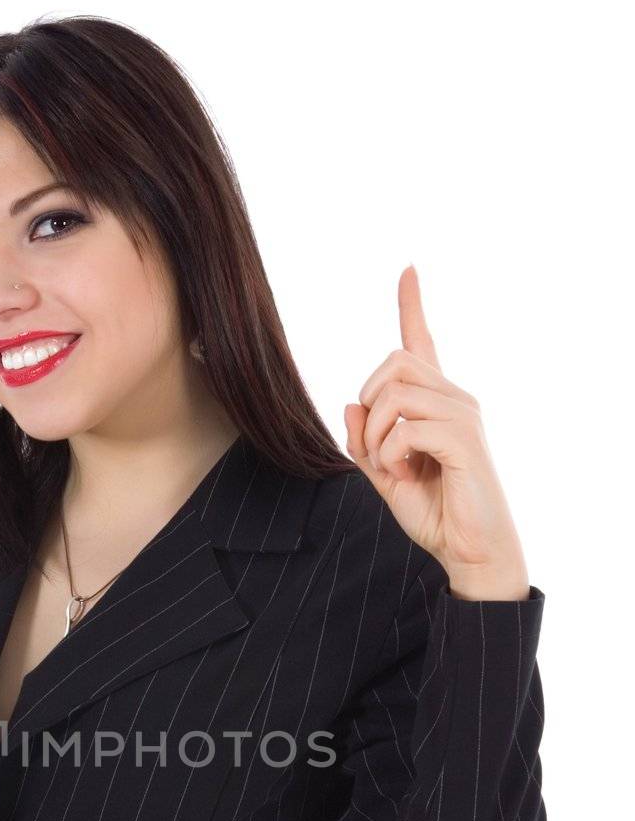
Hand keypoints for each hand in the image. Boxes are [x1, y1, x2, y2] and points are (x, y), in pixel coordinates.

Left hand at [343, 266, 529, 600]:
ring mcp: (461, 415)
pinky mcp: (463, 438)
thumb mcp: (385, 476)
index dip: (411, 305)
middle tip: (380, 451)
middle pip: (393, 361)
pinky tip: (408, 476)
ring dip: (378, 437)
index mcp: (436, 403)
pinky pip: (405, 427)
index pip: (421, 342)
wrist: (471, 551)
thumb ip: (364, 443)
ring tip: (396, 469)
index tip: (408, 270)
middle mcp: (454, 398)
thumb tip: (350, 404)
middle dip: (370, 403)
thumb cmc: (435, 513)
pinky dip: (392, 454)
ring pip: (394, 394)